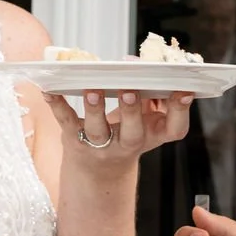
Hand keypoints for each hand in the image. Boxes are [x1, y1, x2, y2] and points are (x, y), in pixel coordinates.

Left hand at [43, 90, 192, 175]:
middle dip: (132, 110)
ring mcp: (101, 145)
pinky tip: (50, 90)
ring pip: (98, 130)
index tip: (184, 90)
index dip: (181, 110)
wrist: (98, 170)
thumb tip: (154, 65)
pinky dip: (57, 105)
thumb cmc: (127, 133)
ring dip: (95, 108)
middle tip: (129, 89)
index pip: (175, 129)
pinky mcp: (75, 141)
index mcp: (153, 135)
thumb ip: (154, 96)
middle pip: (133, 132)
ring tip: (92, 88)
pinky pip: (66, 121)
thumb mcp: (148, 120)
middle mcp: (129, 144)